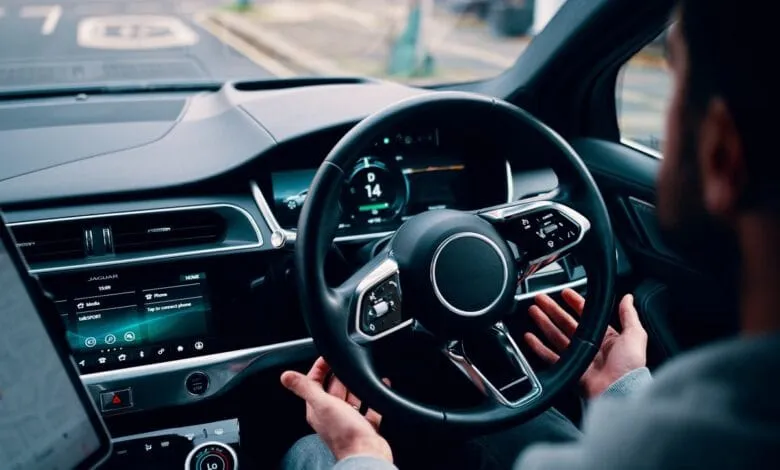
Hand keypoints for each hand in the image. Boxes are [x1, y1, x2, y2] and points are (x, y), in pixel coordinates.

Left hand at [281, 357, 392, 462]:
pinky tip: (380, 387)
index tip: (328, 356)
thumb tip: (285, 376)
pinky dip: (373, 397)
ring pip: (351, 397)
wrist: (367, 454)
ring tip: (363, 372)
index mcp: (318, 409)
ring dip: (356, 385)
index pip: (314, 383)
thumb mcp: (322, 404)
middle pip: (334, 388)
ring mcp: (349, 420)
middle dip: (339, 373)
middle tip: (346, 361)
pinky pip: (369, 407)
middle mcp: (332, 415)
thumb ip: (305, 388)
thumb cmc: (345, 433)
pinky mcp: (365, 426)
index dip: (319, 368)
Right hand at [524, 289, 647, 398]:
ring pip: (556, 336)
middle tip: (541, 299)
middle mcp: (590, 346)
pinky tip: (530, 337)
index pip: (586, 315)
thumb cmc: (630, 366)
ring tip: (533, 311)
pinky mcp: (569, 370)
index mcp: (606, 337)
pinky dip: (538, 347)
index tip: (564, 293)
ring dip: (544, 322)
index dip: (575, 302)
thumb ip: (629, 315)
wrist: (620, 390)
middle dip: (553, 309)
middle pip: (566, 323)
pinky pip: (549, 356)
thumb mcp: (635, 335)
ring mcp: (578, 358)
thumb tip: (628, 298)